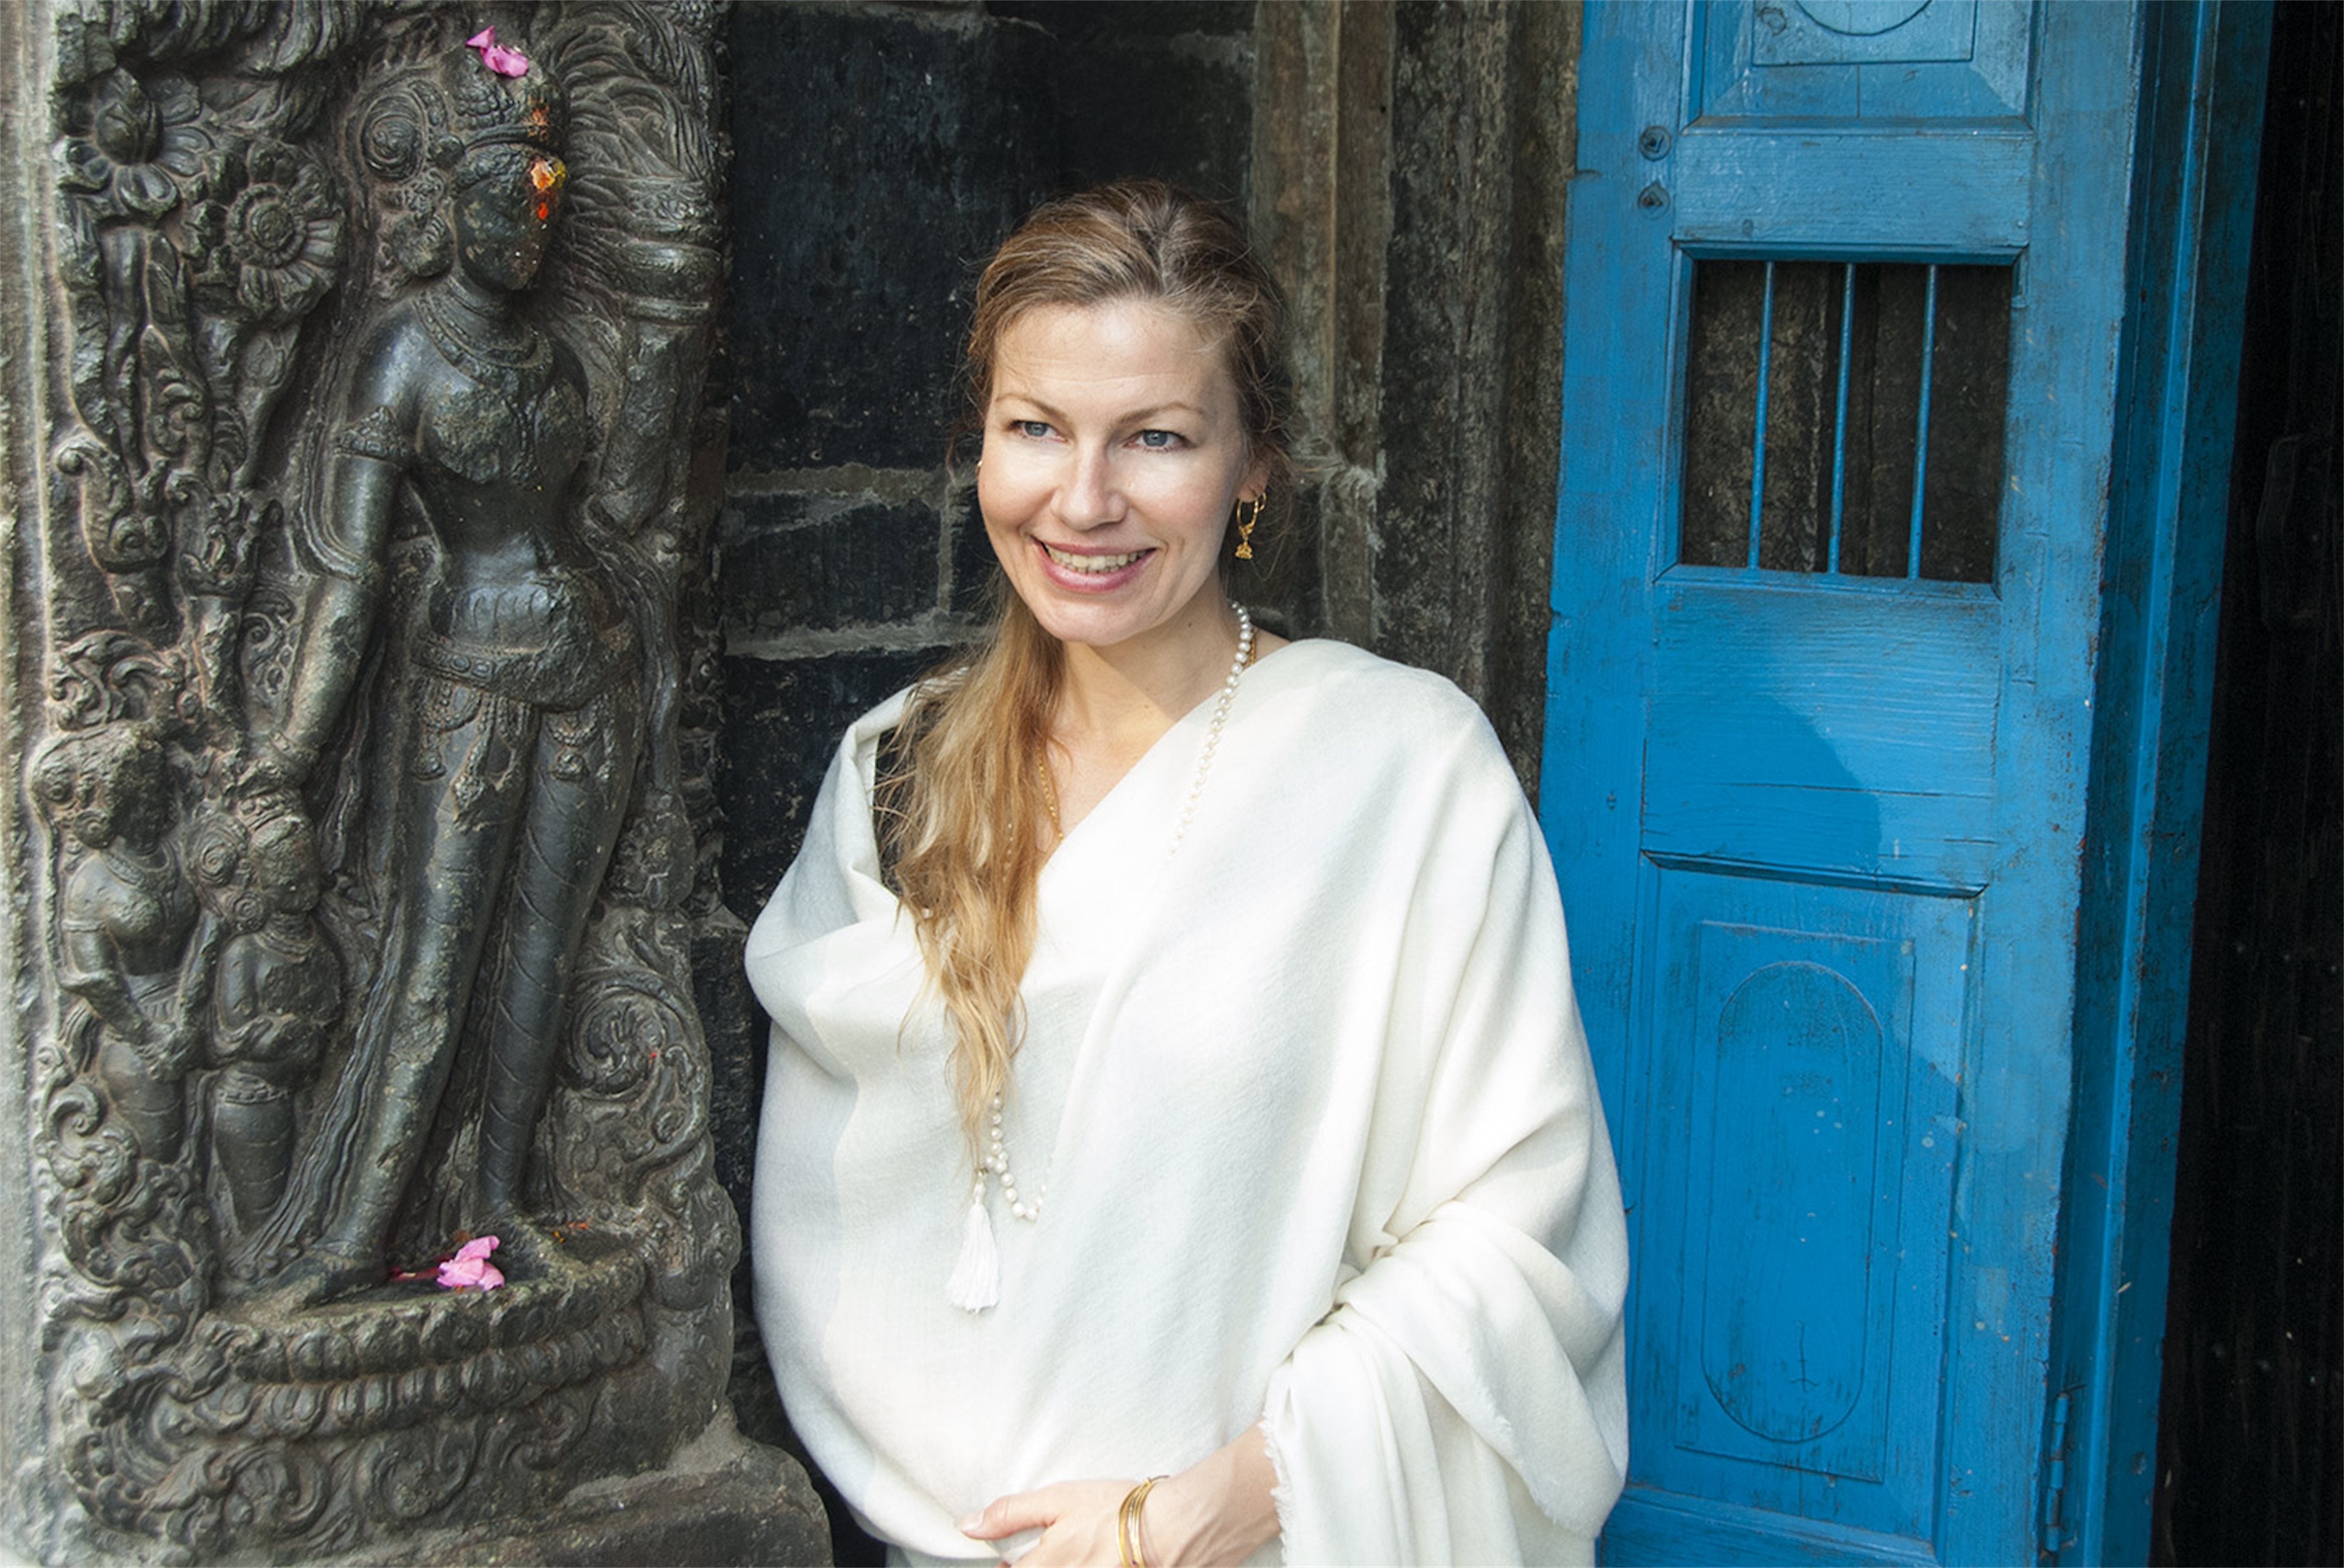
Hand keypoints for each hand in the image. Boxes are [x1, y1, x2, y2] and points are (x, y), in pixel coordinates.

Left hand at [960, 1478, 1130, 1565]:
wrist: (1167, 1528)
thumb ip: (1009, 1515)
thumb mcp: (1056, 1500)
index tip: (1012, 1558)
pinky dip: (1079, 1566)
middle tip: (1052, 1551)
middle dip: (1034, 1564)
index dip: (1007, 1566)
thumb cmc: (1112, 1510)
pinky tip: (1090, 1560)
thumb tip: (967, 1526)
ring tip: (1074, 1553)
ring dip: (1054, 1564)